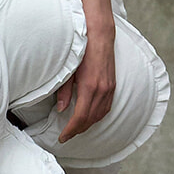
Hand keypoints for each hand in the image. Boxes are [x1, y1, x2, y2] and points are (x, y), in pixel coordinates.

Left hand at [57, 19, 115, 142]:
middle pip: (90, 119)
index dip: (70, 130)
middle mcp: (102, 91)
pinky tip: (90, 117)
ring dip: (88, 125)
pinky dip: (97, 116)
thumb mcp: (69, 71)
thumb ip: (64, 91)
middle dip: (77, 130)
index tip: (63, 137)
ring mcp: (109, 89)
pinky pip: (106, 108)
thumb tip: (60, 109)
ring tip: (76, 129)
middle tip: (66, 136)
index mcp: (89, 87)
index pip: (80, 117)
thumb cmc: (82, 51)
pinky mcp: (113, 86)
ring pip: (99, 115)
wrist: (99, 36)